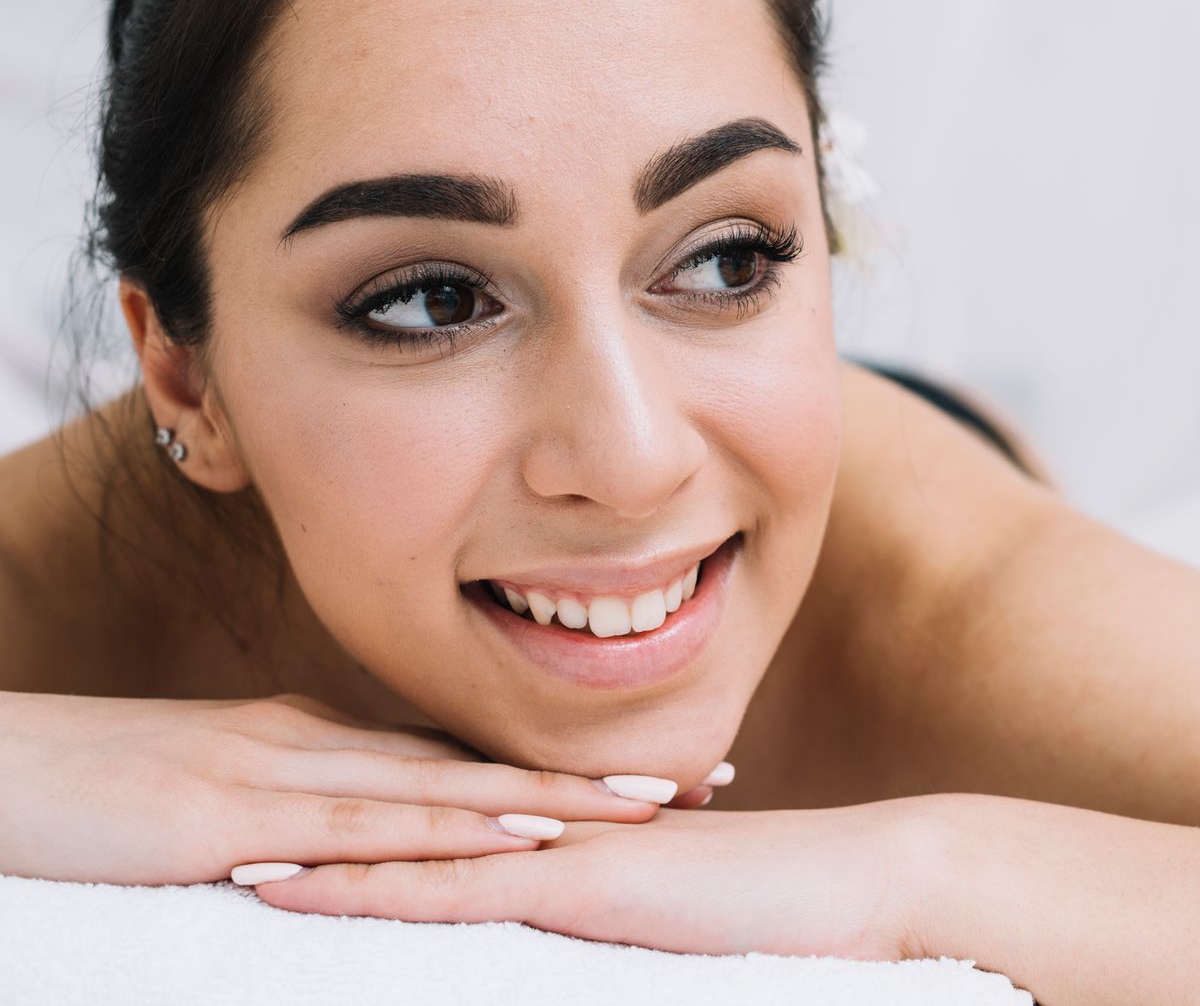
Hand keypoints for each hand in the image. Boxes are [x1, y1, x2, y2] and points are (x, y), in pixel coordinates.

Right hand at [0, 690, 684, 885]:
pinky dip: (452, 827)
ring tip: (653, 805)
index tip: (652, 782)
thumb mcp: (208, 814)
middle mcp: (317, 749)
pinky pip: (365, 822)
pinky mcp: (236, 812)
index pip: (459, 763)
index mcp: (314, 750)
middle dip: (593, 779)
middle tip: (702, 782)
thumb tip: (359, 861)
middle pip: (480, 766)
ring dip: (556, 796)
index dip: (558, 774)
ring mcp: (281, 774)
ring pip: (449, 787)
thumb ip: (291, 826)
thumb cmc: (85, 803)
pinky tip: (519, 832)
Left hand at [245, 798, 944, 960]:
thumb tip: (586, 926)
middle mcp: (552, 827)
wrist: (856, 884)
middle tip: (223, 821)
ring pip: (411, 846)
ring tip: (225, 853)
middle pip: (412, 818)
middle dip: (318, 822)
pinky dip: (368, 889)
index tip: (292, 818)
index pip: (450, 816)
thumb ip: (621, 907)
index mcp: (571, 831)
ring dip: (315, 851)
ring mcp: (559, 849)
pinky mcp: (574, 886)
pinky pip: (452, 890)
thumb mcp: (678, 909)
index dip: (366, 814)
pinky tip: (301, 892)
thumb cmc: (785, 906)